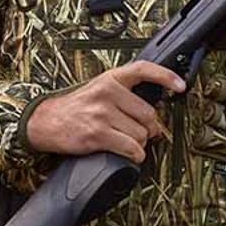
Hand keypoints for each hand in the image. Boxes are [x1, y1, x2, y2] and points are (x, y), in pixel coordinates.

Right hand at [25, 61, 184, 163]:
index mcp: (110, 79)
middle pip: (148, 114)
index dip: (166, 76)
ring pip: (141, 134)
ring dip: (139, 144)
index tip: (180, 86)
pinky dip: (134, 155)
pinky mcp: (97, 134)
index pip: (143, 70)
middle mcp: (107, 92)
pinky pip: (131, 148)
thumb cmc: (74, 108)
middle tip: (142, 132)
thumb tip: (151, 113)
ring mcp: (102, 113)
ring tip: (126, 141)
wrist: (45, 122)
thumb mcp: (97, 90)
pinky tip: (127, 153)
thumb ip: (122, 94)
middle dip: (149, 128)